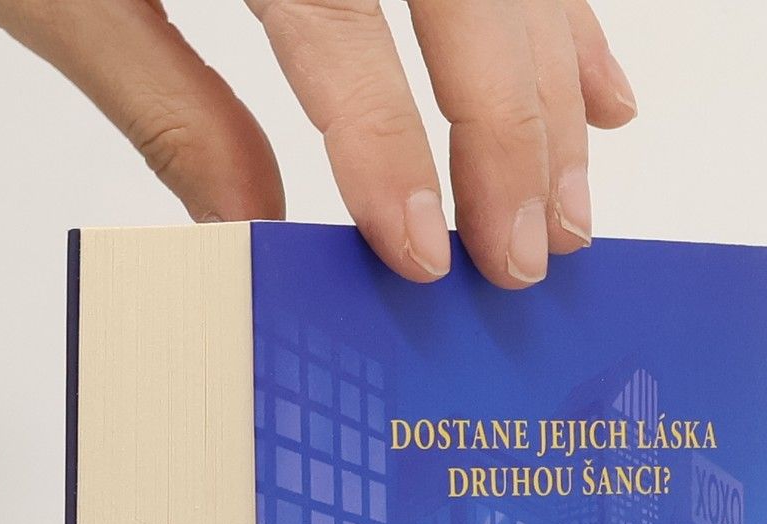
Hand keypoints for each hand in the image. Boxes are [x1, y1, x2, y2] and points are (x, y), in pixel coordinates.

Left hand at [0, 0, 637, 290]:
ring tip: (574, 204)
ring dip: (554, 87)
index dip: (394, 146)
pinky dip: (561, 17)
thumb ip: (169, 109)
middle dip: (509, 132)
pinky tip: (597, 91)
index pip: (345, 22)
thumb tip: (254, 230)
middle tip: (523, 257)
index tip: (423, 254)